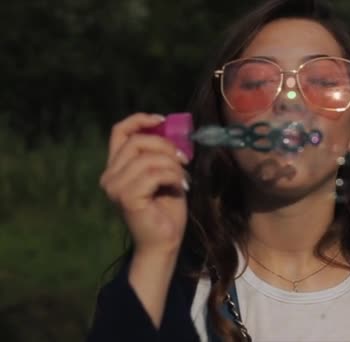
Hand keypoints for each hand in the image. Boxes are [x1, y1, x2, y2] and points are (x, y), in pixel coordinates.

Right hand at [100, 113, 189, 255]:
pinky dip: (173, 176)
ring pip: (148, 158)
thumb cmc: (166, 210)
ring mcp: (115, 188)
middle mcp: (110, 176)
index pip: (119, 132)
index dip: (140, 120)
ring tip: (183, 179)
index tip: (162, 120)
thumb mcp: (166, 173)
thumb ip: (161, 153)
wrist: (166, 242)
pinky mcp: (127, 198)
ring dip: (173, 165)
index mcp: (117, 167)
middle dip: (166, 146)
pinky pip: (154, 174)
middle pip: (137, 141)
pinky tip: (182, 187)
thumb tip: (170, 128)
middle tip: (184, 160)